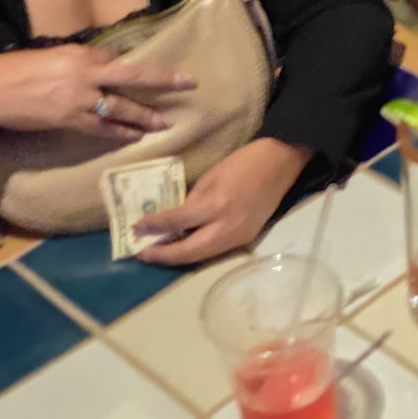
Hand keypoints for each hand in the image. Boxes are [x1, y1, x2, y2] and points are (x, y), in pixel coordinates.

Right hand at [0, 45, 195, 138]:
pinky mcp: (70, 121)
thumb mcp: (49, 55)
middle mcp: (85, 74)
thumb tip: (98, 67)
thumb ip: (77, 61)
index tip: (156, 73)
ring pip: (122, 108)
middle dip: (163, 80)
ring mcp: (80, 100)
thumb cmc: (13, 69)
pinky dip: (120, 132)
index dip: (135, 68)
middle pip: (133, 76)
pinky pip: (102, 128)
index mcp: (79, 54)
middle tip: (188, 84)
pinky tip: (135, 136)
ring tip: (165, 122)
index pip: (115, 60)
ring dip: (145, 116)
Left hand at [133, 138, 306, 264]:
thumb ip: (193, 201)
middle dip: (164, 255)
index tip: (136, 228)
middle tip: (143, 253)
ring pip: (202, 256)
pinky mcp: (246, 239)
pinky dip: (197, 251)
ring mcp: (239, 237)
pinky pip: (216, 250)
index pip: (177, 221)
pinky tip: (185, 246)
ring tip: (160, 252)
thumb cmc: (244, 162)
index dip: (154, 226)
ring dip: (179, 256)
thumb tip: (176, 220)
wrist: (281, 163)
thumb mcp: (211, 176)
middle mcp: (227, 227)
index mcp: (216, 205)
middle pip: (189, 252)